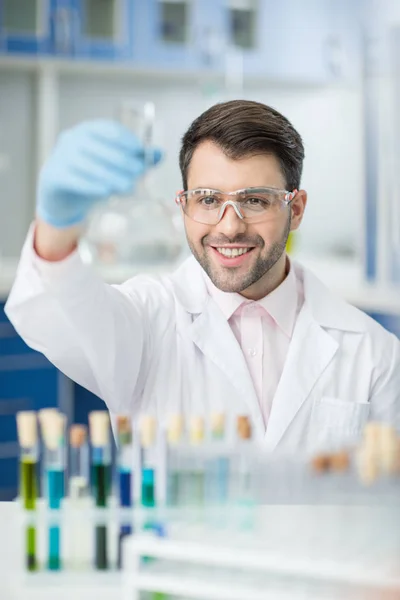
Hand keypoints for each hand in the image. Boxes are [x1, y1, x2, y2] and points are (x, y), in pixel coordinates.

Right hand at [36, 120, 161, 227]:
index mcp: (87, 131)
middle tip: (138, 173)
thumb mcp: (112, 167)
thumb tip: (160, 154)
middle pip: (99, 147)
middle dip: (121, 160)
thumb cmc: (90, 177)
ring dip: (110, 175)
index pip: (108, 130)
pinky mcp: (53, 176)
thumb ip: (135, 159)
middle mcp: (72, 140)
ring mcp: (60, 156)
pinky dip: (93, 185)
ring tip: (128, 186)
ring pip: (89, 165)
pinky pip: (75, 179)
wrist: (61, 198)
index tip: (140, 151)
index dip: (126, 139)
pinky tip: (107, 191)